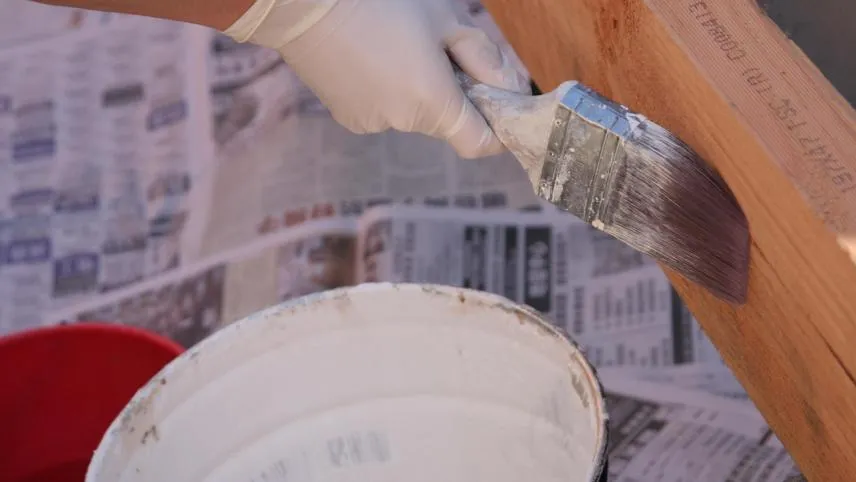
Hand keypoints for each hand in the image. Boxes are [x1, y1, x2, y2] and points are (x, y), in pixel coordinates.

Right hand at [225, 0, 529, 158]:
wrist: (303, 4)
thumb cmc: (381, 2)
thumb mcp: (444, 20)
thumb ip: (483, 58)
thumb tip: (510, 87)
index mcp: (433, 103)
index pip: (479, 143)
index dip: (496, 129)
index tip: (498, 105)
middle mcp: (403, 123)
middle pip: (445, 122)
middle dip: (452, 94)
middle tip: (440, 50)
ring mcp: (372, 123)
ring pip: (412, 113)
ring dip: (417, 90)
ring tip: (395, 46)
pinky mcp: (347, 117)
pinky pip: (382, 108)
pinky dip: (387, 90)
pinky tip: (370, 55)